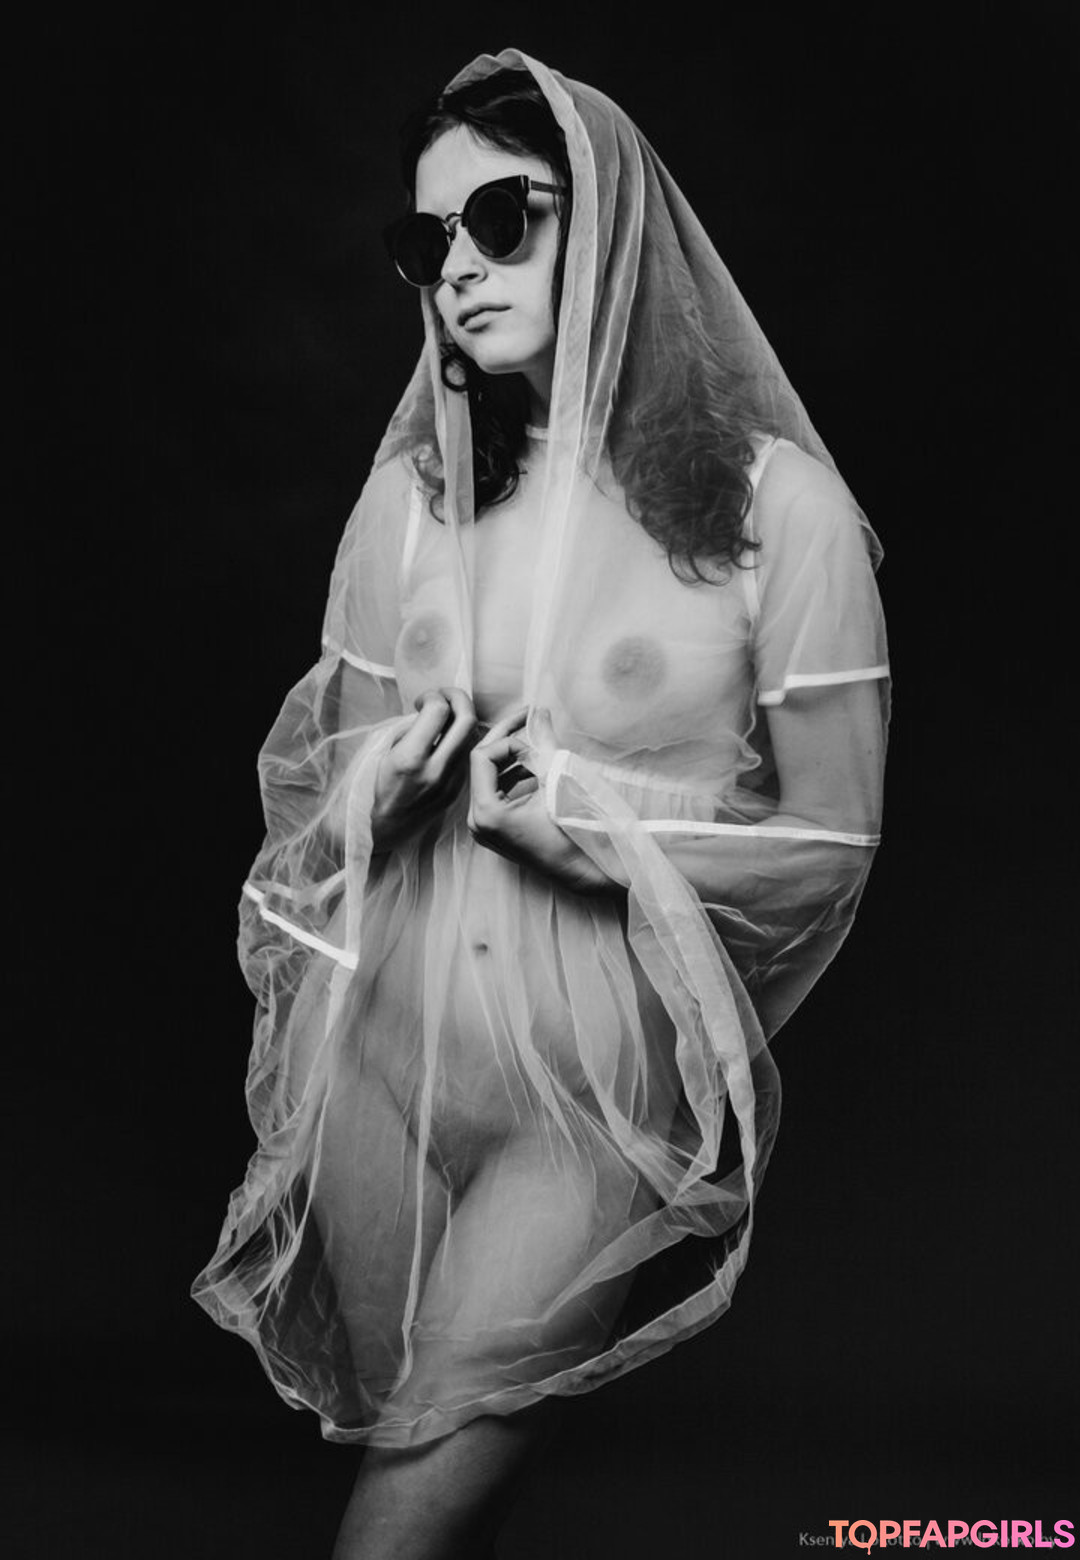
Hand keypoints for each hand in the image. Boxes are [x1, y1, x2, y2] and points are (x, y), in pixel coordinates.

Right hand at [371, 687, 478, 851]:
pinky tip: (445, 739)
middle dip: (457, 698)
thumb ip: (410, 727)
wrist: (382, 828)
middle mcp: (435, 770)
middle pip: (467, 719)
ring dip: (462, 718)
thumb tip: (432, 710)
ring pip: (472, 736)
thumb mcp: (383, 750)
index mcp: (410, 758)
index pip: (439, 710)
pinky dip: (460, 740)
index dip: (432, 695)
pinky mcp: (457, 791)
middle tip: (444, 696)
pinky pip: (467, 755)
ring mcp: (450, 783)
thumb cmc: (375, 785)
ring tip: (444, 717)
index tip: (421, 701)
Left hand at [467, 708, 624, 896]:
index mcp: (486, 812)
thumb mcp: (557, 782)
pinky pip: (494, 792)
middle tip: (528, 716)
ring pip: (487, 777)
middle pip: (481, 764)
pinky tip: (534, 767)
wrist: (582, 871)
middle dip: (506, 739)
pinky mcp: (492, 829)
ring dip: (511, 757)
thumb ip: (544, 743)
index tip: (537, 747)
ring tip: (536, 744)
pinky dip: (512, 776)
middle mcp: (476, 821)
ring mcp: (482, 827)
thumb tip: (540, 711)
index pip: (482, 757)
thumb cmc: (572, 832)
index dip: (509, 742)